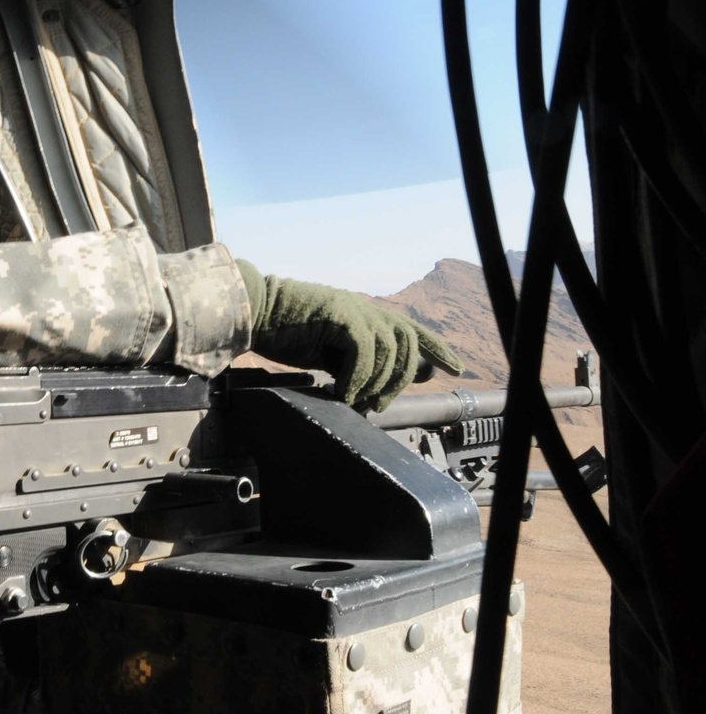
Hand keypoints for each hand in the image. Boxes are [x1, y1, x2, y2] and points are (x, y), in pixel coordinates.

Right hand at [236, 260, 461, 411]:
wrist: (257, 312)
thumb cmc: (289, 333)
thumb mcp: (333, 351)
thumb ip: (362, 361)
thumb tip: (385, 382)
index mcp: (367, 314)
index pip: (413, 330)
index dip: (437, 348)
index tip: (456, 368)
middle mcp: (367, 308)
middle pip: (407, 344)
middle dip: (401, 379)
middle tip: (379, 404)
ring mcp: (355, 309)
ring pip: (389, 350)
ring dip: (375, 383)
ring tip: (356, 401)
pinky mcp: (340, 316)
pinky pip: (363, 352)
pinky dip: (356, 378)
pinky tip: (341, 392)